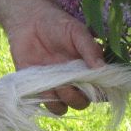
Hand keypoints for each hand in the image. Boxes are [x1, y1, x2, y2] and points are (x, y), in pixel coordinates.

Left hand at [4, 0, 104, 114]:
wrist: (29, 22)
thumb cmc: (57, 25)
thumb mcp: (77, 32)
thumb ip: (89, 49)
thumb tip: (102, 69)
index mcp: (87, 70)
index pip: (100, 90)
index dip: (101, 92)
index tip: (96, 84)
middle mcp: (72, 82)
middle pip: (81, 103)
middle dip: (78, 97)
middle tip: (71, 81)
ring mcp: (54, 86)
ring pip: (62, 108)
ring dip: (61, 100)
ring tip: (56, 83)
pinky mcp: (36, 87)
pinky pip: (42, 103)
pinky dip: (44, 98)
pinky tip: (42, 83)